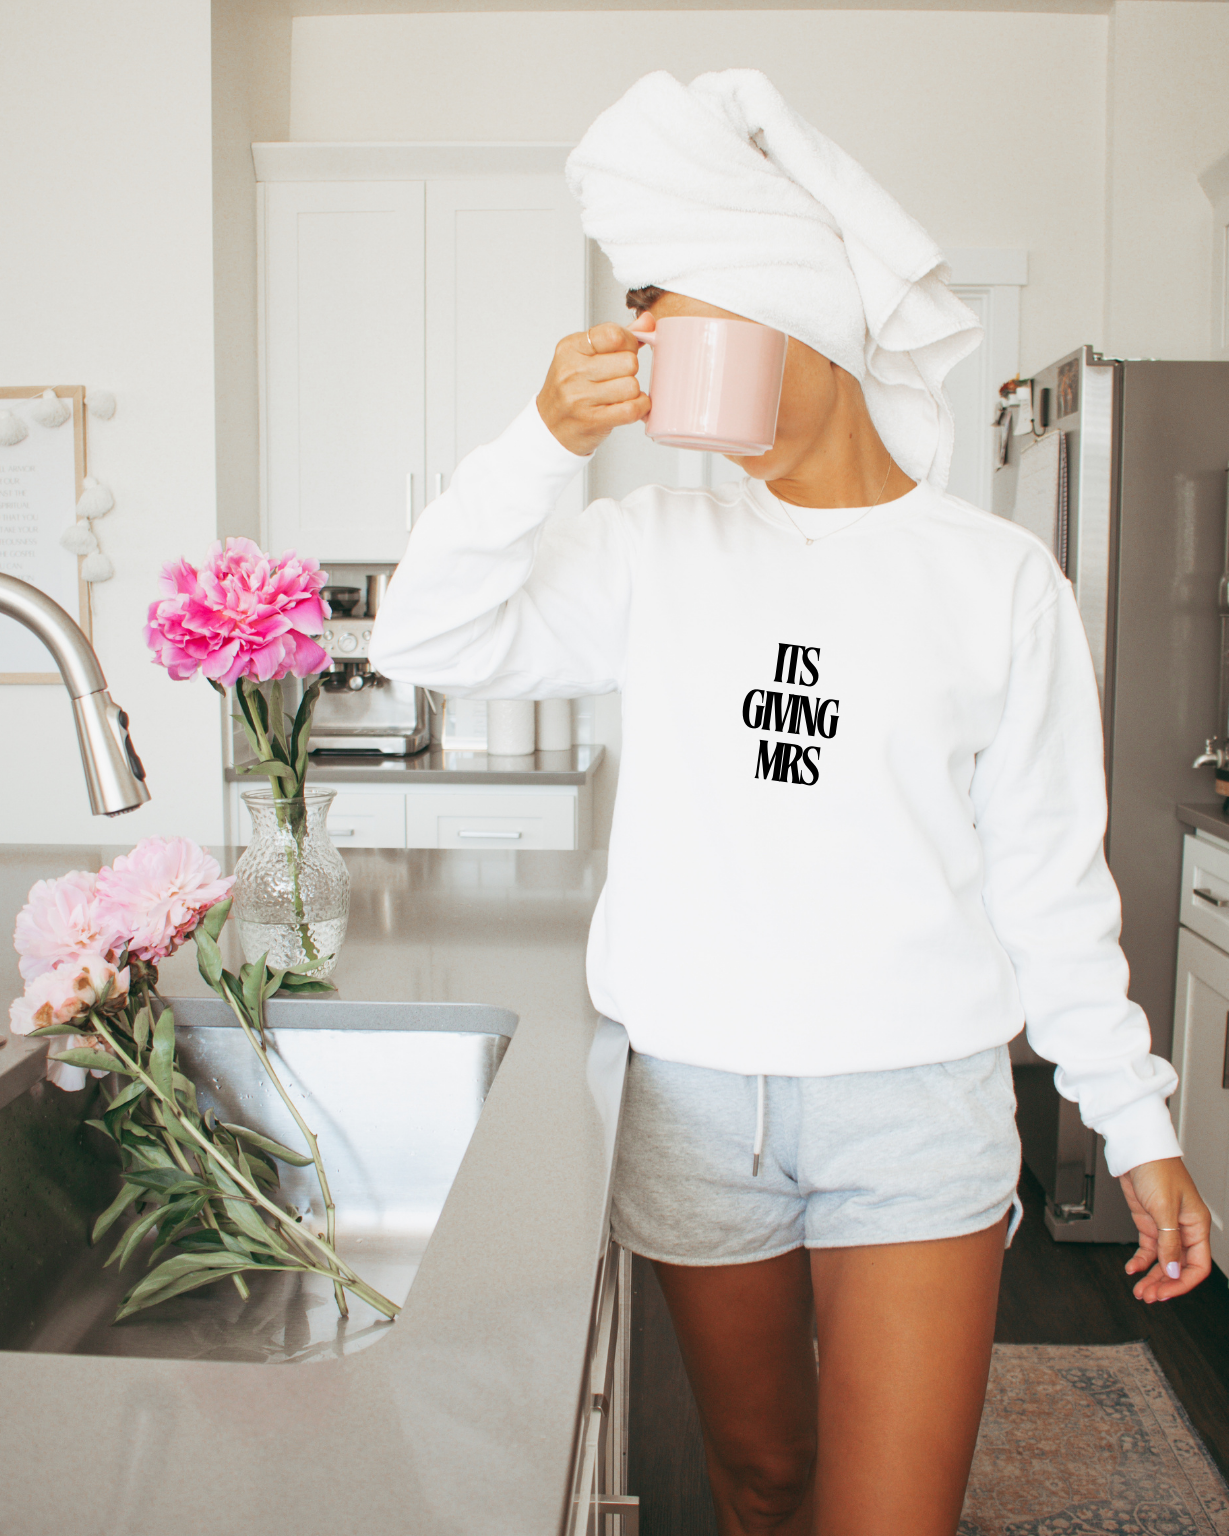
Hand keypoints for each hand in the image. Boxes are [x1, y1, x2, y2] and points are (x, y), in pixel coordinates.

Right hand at [536, 319, 650, 455]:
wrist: (550, 427)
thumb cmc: (570, 390)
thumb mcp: (584, 356)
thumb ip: (617, 337)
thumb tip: (648, 322)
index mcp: (570, 348)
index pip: (613, 334)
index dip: (628, 342)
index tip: (624, 351)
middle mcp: (573, 371)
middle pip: (628, 362)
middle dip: (630, 370)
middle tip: (618, 377)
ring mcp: (581, 397)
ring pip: (632, 386)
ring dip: (633, 392)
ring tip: (620, 394)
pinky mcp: (592, 420)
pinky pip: (632, 409)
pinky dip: (639, 407)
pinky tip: (629, 406)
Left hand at [1119, 1156, 1211, 1301]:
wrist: (1136, 1151)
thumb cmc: (1157, 1169)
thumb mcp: (1164, 1209)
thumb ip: (1169, 1243)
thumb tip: (1173, 1271)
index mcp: (1196, 1225)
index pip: (1197, 1266)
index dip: (1182, 1283)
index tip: (1166, 1293)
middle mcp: (1183, 1228)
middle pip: (1178, 1267)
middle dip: (1164, 1284)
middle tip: (1148, 1296)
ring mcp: (1165, 1226)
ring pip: (1162, 1261)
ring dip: (1152, 1277)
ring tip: (1140, 1290)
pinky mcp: (1148, 1222)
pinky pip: (1148, 1249)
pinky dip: (1140, 1261)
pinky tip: (1132, 1269)